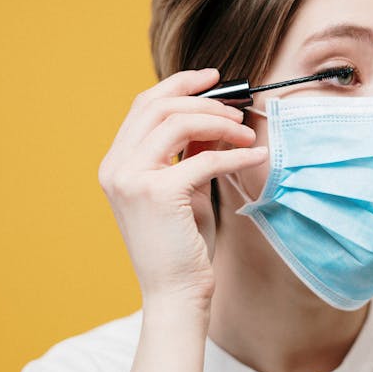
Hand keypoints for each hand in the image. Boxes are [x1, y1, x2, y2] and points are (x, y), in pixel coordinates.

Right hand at [98, 69, 267, 310]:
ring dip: (220, 122)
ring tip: (247, 134)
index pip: (144, 105)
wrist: (175, 293)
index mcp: (116, 163)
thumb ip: (190, 152)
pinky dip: (235, 153)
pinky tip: (256, 155)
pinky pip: (204, 158)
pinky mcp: (157, 194)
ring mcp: (131, 179)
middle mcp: (116, 167)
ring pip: (177, 122)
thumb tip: (214, 116)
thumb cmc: (182, 244)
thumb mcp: (184, 188)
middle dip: (205, 100)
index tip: (214, 78)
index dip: (180, 84)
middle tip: (239, 110)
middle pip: (158, 106)